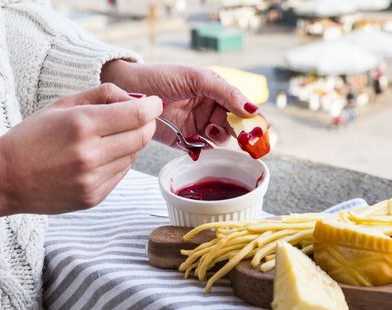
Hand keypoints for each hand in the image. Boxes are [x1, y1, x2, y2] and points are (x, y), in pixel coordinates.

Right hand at [0, 84, 161, 215]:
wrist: (4, 178)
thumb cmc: (32, 137)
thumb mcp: (62, 105)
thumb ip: (102, 95)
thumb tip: (135, 98)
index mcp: (81, 125)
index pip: (136, 115)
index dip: (152, 107)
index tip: (155, 104)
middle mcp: (90, 154)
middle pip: (142, 136)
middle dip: (147, 124)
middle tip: (142, 119)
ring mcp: (93, 179)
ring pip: (134, 156)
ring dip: (131, 144)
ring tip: (110, 138)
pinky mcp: (94, 197)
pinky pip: (122, 174)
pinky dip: (119, 162)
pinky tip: (101, 157)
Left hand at [101, 61, 260, 146]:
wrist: (128, 90)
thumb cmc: (161, 77)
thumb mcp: (197, 78)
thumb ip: (226, 92)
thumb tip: (252, 109)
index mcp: (217, 92)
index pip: (242, 108)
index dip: (254, 120)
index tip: (262, 130)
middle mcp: (210, 111)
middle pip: (235, 127)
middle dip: (239, 132)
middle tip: (243, 138)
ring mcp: (198, 127)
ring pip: (220, 141)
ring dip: (218, 139)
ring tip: (206, 132)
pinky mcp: (184, 142)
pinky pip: (202, 151)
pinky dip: (202, 150)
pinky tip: (195, 144)